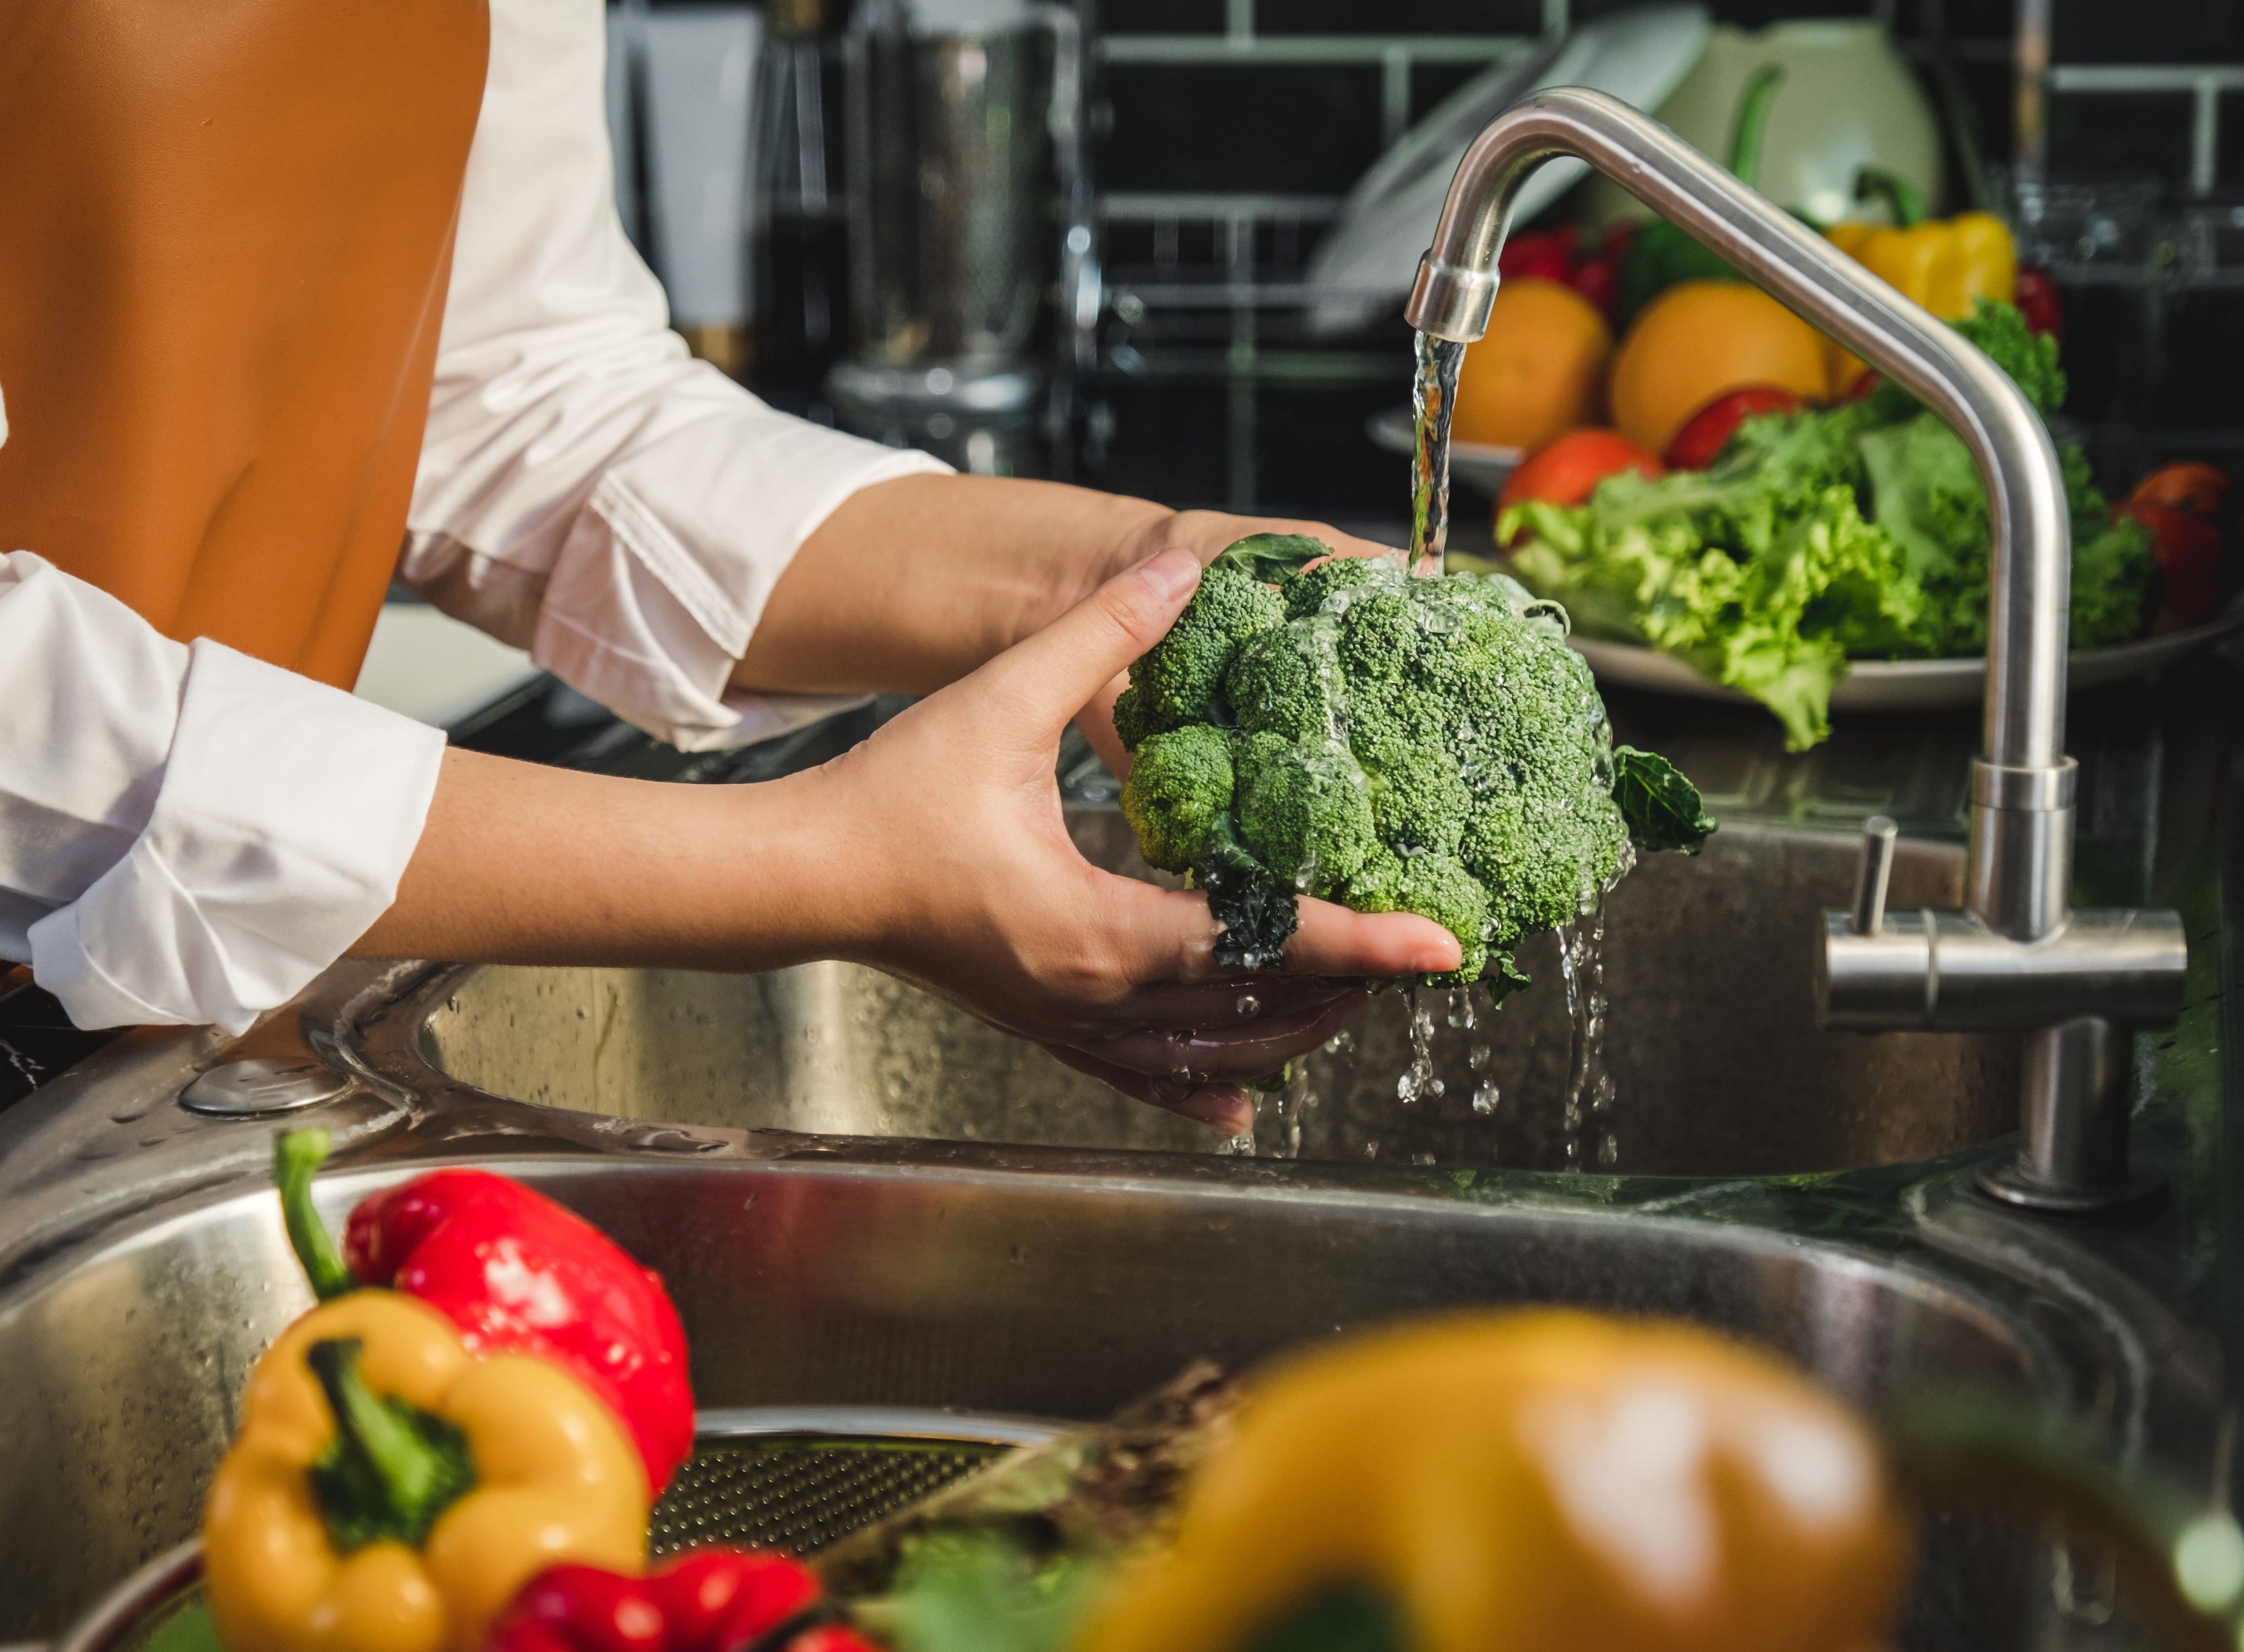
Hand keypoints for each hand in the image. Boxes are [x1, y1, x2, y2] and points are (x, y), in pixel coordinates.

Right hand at [802, 549, 1457, 1133]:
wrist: (802, 878)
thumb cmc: (891, 799)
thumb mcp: (1000, 702)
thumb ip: (1099, 636)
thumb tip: (1180, 571)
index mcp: (1100, 930)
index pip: (1266, 943)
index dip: (1365, 943)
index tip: (1441, 946)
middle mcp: (1096, 995)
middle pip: (1257, 1009)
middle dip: (1348, 989)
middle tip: (1418, 958)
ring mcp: (1069, 1021)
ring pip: (1211, 1054)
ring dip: (1289, 1032)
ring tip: (1355, 1007)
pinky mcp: (1044, 1024)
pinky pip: (1141, 1075)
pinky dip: (1202, 1086)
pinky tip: (1241, 1103)